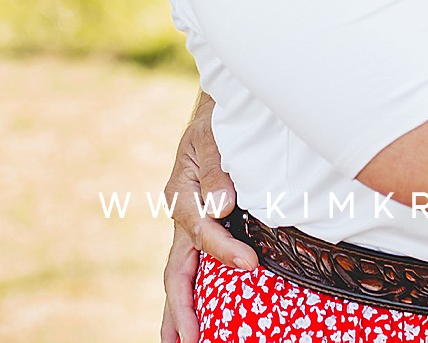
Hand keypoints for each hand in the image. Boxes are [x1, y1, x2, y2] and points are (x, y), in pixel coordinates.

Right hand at [159, 92, 256, 342]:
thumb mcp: (214, 136)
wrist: (218, 109)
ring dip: (180, 309)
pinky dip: (194, 291)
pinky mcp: (203, 224)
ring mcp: (190, 222)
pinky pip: (195, 263)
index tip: (250, 264)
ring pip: (181, 272)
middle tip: (193, 340)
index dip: (224, 251)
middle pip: (177, 268)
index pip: (200, 232)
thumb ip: (215, 169)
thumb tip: (221, 205)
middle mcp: (182, 212)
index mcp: (180, 193)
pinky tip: (199, 316)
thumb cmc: (218, 120)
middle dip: (182, 307)